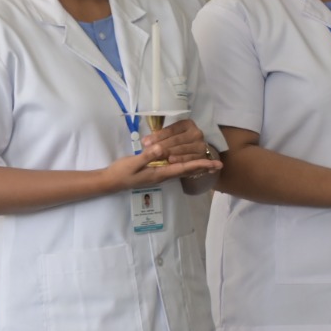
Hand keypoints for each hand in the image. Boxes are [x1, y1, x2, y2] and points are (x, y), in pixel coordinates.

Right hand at [101, 143, 220, 192]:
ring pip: (182, 170)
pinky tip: (187, 163)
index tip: (213, 163)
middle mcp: (163, 175)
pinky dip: (186, 166)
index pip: (183, 168)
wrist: (111, 181)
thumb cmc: (121, 172)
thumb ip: (147, 156)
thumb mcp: (133, 163)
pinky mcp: (155, 172)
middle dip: (203, 168)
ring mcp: (159, 175)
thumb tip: (163, 149)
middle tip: (219, 165)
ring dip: (196, 167)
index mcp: (160, 173)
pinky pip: (175, 169)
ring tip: (208, 164)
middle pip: (187, 171)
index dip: (199, 165)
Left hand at [144, 119, 210, 164]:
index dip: (157, 136)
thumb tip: (145, 141)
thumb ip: (159, 137)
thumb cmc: (179, 142)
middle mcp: (196, 133)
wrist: (196, 151)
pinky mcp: (202, 156)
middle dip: (161, 145)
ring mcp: (201, 145)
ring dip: (168, 153)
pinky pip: (189, 158)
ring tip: (157, 156)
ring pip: (182, 148)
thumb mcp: (171, 135)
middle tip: (149, 151)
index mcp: (187, 124)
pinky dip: (179, 159)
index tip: (145, 142)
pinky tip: (170, 161)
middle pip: (176, 140)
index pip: (170, 130)